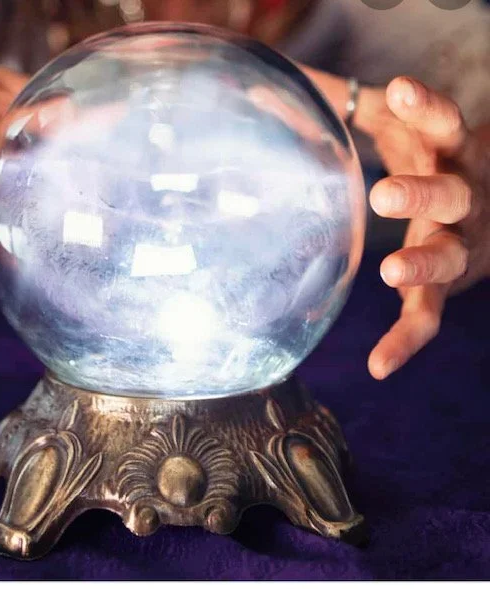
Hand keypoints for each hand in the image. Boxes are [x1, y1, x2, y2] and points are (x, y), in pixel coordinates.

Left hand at [359, 77, 489, 378]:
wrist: (481, 209)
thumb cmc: (422, 160)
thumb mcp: (393, 126)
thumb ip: (342, 106)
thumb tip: (263, 90)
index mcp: (447, 154)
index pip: (446, 125)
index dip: (427, 109)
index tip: (397, 90)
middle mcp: (462, 198)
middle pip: (453, 194)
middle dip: (421, 195)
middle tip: (382, 195)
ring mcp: (458, 246)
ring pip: (451, 258)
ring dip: (424, 264)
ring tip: (390, 270)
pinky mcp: (444, 288)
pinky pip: (429, 317)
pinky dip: (407, 341)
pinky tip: (379, 367)